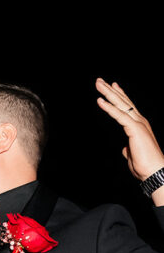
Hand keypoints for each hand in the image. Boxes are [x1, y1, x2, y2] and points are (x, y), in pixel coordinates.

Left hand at [96, 79, 163, 199]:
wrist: (154, 172)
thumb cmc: (145, 165)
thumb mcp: (133, 154)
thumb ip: (128, 148)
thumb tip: (124, 148)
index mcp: (139, 126)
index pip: (128, 107)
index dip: (119, 95)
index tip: (112, 86)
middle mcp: (140, 121)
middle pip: (123, 102)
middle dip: (111, 90)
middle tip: (100, 81)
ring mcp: (138, 124)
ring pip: (121, 105)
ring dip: (108, 93)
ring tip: (98, 84)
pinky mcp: (135, 129)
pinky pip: (119, 115)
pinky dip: (109, 108)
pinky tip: (100, 100)